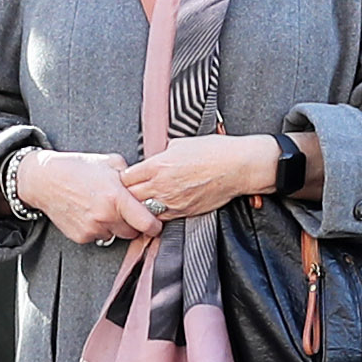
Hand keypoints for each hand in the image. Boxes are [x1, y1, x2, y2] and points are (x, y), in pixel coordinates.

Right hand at [10, 148, 157, 247]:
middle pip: (133, 233)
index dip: (155, 224)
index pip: (147, 223)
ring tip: (104, 208)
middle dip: (134, 224)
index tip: (156, 223)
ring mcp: (92, 228)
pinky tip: (91, 213)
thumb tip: (146, 184)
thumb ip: (131, 176)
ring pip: (116, 236)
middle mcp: (105, 216)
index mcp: (116, 197)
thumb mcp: (110, 162)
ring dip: (115, 226)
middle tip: (126, 211)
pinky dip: (99, 229)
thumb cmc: (77, 168)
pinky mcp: (81, 237)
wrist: (45, 180)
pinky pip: (99, 237)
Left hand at [118, 132, 284, 220]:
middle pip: (130, 197)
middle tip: (127, 193)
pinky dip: (155, 216)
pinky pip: (161, 218)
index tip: (126, 178)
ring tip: (139, 204)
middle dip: (126, 195)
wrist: (237, 167)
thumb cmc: (214, 151)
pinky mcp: (184, 212)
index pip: (126, 177)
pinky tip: (156, 210)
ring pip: (142, 211)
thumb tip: (153, 158)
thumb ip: (162, 153)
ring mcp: (172, 202)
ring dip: (139, 208)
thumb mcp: (181, 143)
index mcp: (158, 165)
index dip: (124, 178)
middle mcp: (161, 185)